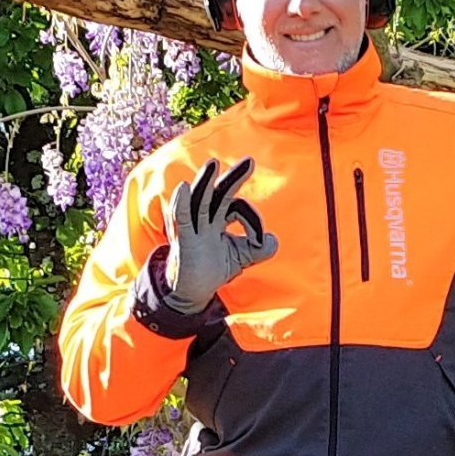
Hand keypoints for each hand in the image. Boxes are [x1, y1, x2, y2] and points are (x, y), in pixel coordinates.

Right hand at [163, 157, 278, 311]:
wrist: (192, 294)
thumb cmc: (212, 270)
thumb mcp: (241, 257)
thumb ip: (259, 249)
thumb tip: (273, 240)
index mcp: (217, 219)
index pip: (236, 207)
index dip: (252, 219)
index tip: (260, 240)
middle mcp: (205, 220)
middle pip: (218, 193)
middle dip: (234, 177)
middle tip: (250, 161)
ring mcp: (193, 229)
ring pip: (199, 200)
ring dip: (206, 182)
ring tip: (213, 164)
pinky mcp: (183, 242)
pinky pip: (182, 220)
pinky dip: (182, 204)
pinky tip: (184, 187)